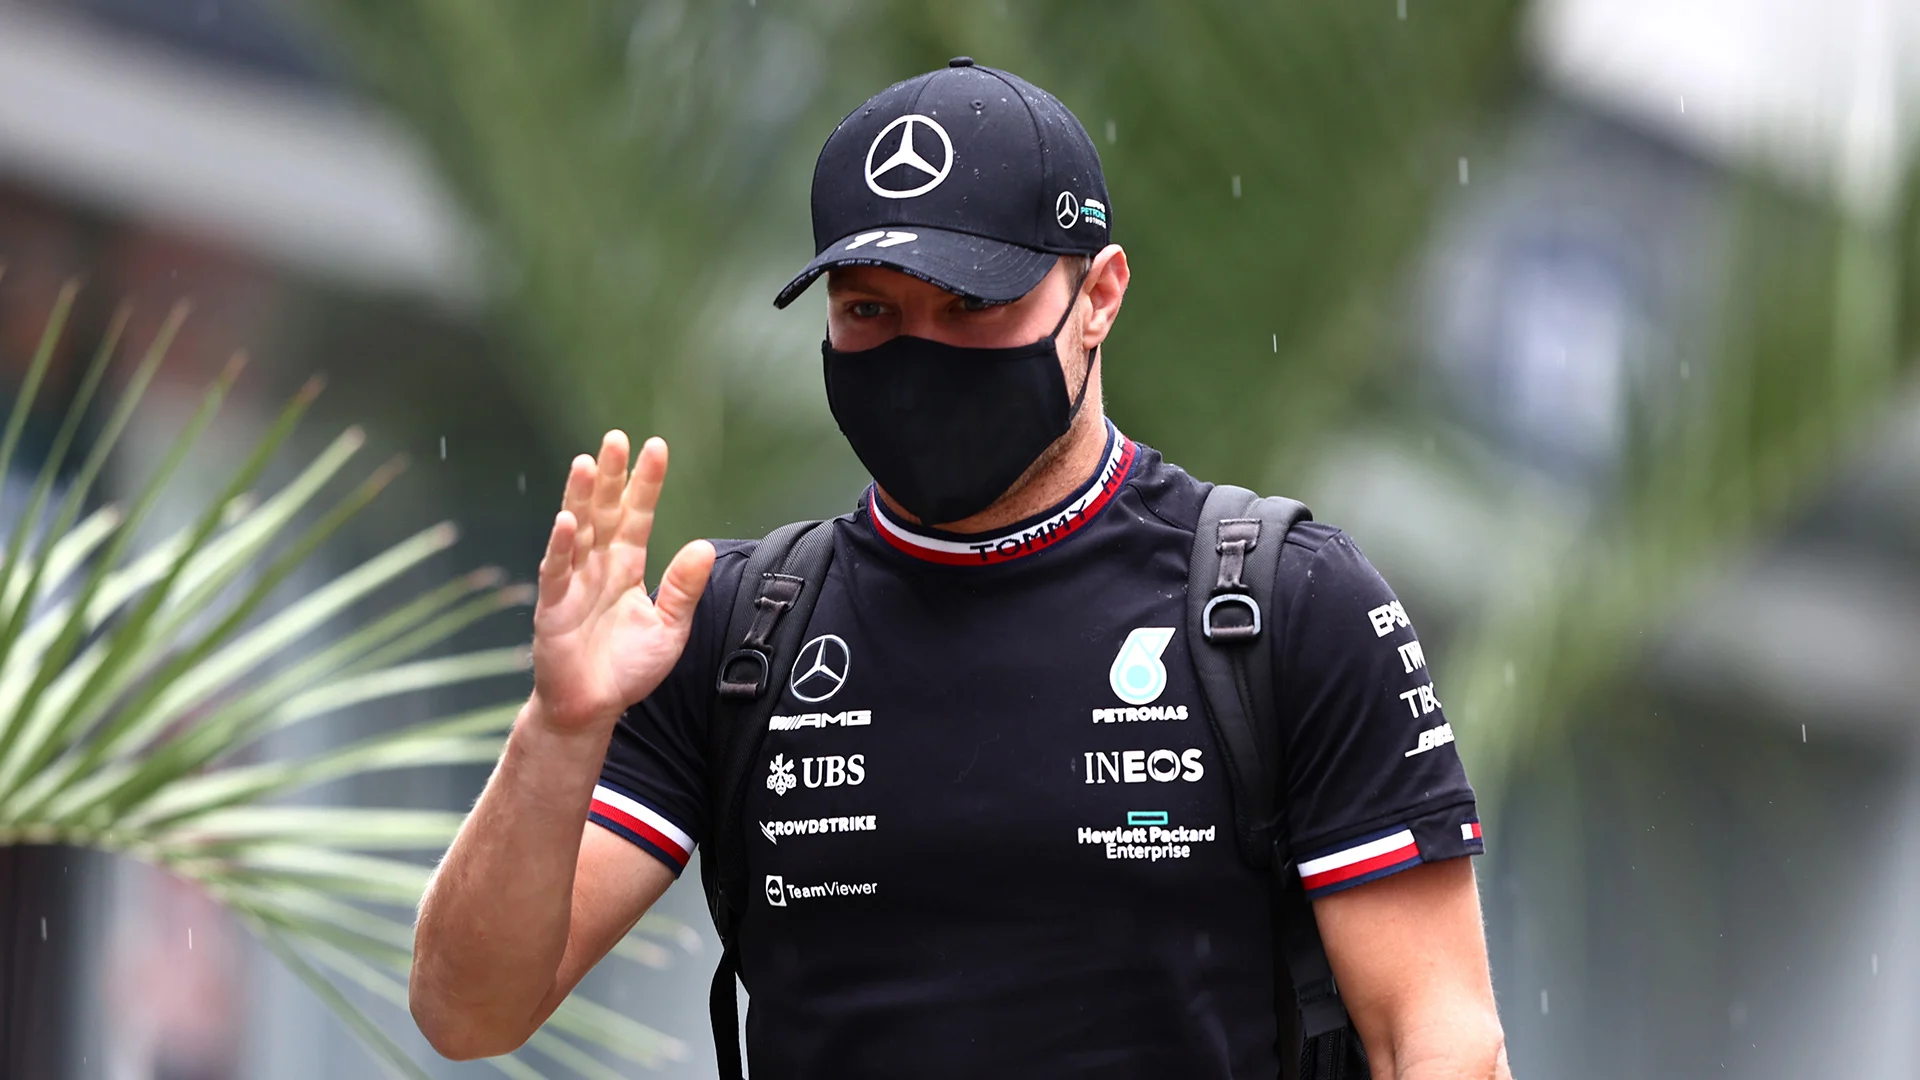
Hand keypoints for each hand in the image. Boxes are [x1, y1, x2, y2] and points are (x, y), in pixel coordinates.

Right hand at [529, 432, 714, 734]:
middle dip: (611, 476)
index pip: (637, 515)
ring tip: (588, 464)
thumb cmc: (628, 667)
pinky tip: (567, 520)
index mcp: (627, 565)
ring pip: (577, 531)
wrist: (592, 707)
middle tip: (616, 438)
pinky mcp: (552, 606)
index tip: (656, 447)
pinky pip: (556, 571)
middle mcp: (598, 565)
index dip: (646, 483)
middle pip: (605, 511)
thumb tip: (704, 547)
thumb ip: (684, 589)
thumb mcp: (670, 629)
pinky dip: (560, 546)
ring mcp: (573, 582)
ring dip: (581, 498)